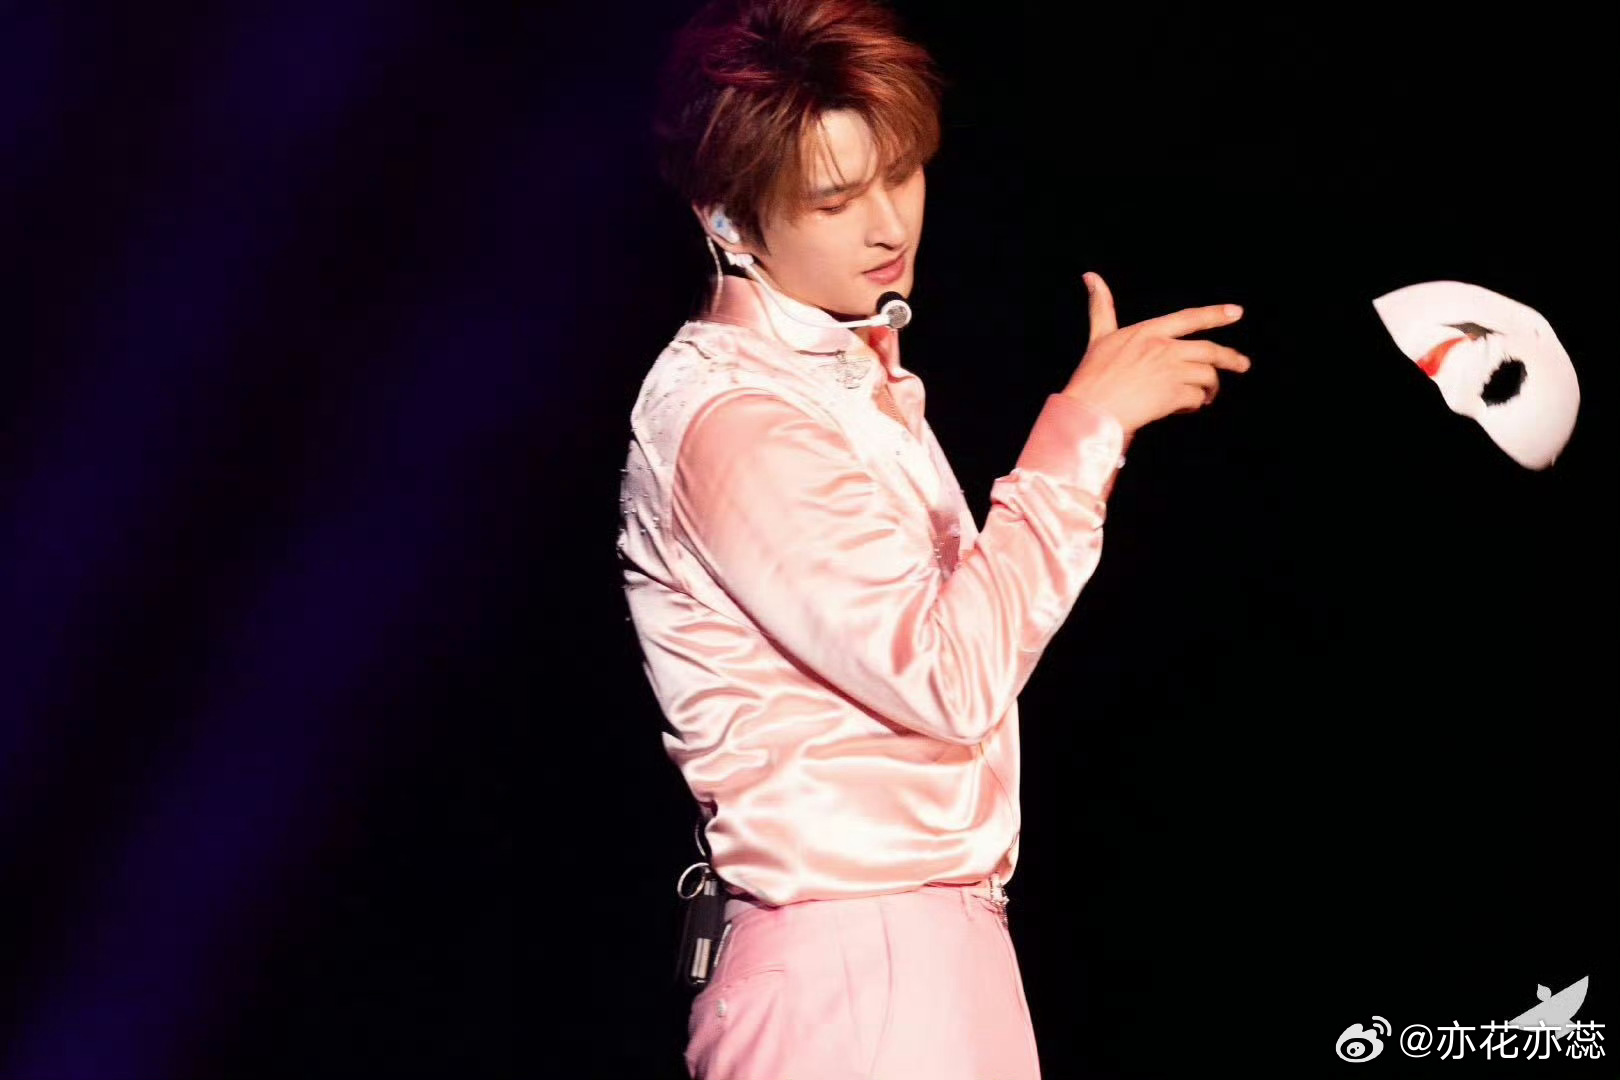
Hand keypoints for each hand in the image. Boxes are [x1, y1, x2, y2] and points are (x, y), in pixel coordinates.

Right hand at [1061, 272, 1250, 437]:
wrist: (1090, 411)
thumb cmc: (1091, 376)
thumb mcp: (1099, 336)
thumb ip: (1101, 307)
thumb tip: (1089, 276)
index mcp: (1148, 331)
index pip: (1189, 318)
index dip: (1215, 314)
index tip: (1236, 312)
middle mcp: (1164, 348)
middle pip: (1210, 351)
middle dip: (1231, 359)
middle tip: (1242, 365)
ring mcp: (1170, 372)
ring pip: (1207, 376)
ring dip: (1209, 388)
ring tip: (1203, 397)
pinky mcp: (1174, 395)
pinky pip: (1196, 398)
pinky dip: (1194, 404)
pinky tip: (1184, 408)